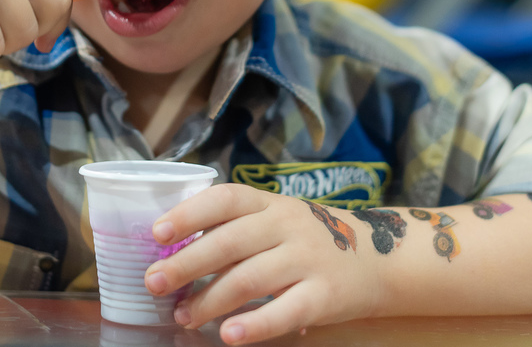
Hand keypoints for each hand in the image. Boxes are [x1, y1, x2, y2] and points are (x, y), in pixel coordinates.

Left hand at [143, 184, 379, 343]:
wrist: (377, 257)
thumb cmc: (307, 239)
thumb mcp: (275, 219)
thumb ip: (234, 229)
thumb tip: (173, 253)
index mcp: (269, 203)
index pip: (226, 199)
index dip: (190, 214)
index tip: (158, 233)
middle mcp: (287, 225)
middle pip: (230, 242)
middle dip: (187, 264)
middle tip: (154, 283)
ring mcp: (308, 259)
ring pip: (250, 278)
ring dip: (210, 300)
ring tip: (183, 316)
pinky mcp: (325, 295)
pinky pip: (285, 311)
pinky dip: (254, 324)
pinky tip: (228, 335)